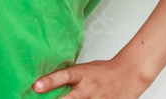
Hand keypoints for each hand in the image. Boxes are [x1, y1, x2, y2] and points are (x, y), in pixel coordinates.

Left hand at [32, 56, 151, 98]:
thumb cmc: (104, 71)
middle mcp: (89, 88)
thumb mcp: (84, 69)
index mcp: (82, 74)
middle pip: (71, 98)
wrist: (129, 74)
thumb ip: (69, 78)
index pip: (64, 76)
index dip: (50, 81)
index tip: (36, 86)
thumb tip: (47, 84)